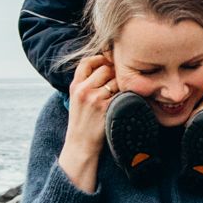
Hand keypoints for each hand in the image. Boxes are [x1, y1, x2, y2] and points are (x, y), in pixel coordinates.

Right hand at [62, 53, 115, 189]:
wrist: (80, 144)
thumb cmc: (81, 122)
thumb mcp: (75, 99)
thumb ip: (85, 83)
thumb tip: (104, 67)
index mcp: (75, 86)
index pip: (86, 62)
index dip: (99, 58)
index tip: (108, 61)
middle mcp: (84, 90)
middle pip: (105, 68)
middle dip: (114, 72)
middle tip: (120, 79)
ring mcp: (95, 99)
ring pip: (116, 79)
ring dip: (122, 84)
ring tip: (123, 91)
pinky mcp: (107, 108)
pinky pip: (122, 93)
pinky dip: (127, 94)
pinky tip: (127, 99)